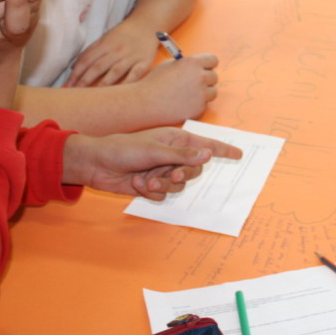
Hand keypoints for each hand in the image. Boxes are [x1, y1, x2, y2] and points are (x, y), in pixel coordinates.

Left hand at [62, 127, 242, 199]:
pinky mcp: (152, 185)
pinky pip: (164, 195)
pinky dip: (151, 192)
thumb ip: (183, 155)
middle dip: (183, 175)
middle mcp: (172, 155)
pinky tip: (136, 184)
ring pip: (179, 185)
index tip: (239, 154)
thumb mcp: (155, 151)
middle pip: (195, 170)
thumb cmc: (124, 149)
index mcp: (176, 139)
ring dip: (162, 185)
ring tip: (145, 180)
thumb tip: (208, 155)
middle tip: (171, 174)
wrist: (96, 165)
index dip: (223, 150)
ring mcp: (162, 170)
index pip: (205, 145)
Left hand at [67, 23, 157, 86]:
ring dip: (102, 85)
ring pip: (114, 72)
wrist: (146, 25)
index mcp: (105, 44)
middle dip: (84, 81)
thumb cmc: (123, 34)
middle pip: (98, 67)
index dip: (76, 73)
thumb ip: (90, 51)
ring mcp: (131, 57)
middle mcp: (117, 50)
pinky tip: (119, 93)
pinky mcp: (144, 63)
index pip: (87, 60)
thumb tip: (74, 67)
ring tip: (93, 97)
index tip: (67, 85)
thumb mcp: (105, 38)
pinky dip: (127, 84)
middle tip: (75, 94)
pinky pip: (134, 75)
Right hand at [132, 53, 218, 122]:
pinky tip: (183, 104)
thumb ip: (187, 65)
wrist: (144, 103)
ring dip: (204, 93)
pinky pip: (204, 105)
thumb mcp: (169, 65)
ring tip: (187, 95)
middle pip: (214, 77)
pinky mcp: (199, 109)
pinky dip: (197, 105)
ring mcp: (201, 94)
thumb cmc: (154, 83)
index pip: (213, 60)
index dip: (207, 65)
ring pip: (212, 92)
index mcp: (192, 63)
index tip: (203, 69)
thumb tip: (198, 66)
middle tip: (192, 84)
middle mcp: (200, 77)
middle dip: (205, 80)